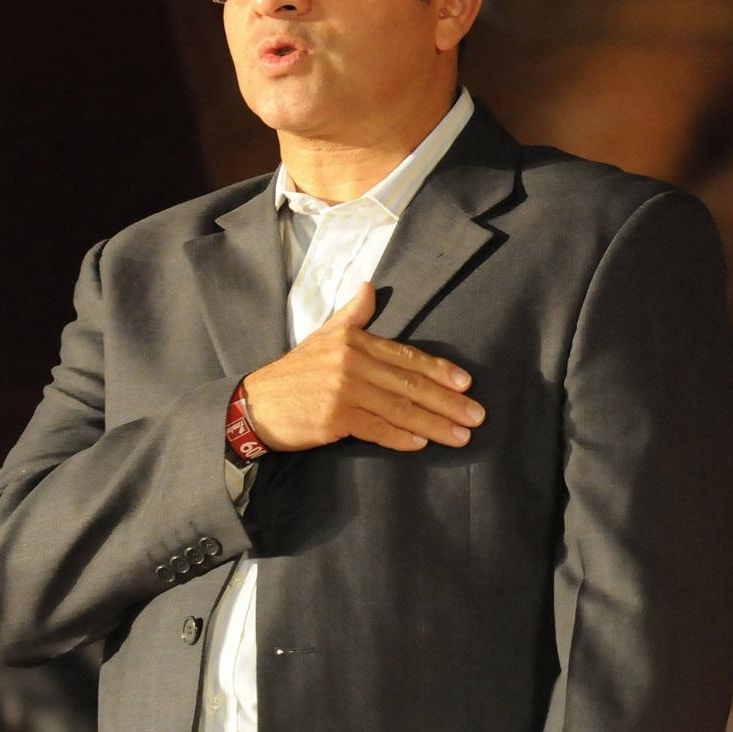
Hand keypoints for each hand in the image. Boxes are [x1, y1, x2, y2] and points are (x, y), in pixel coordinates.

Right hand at [242, 283, 482, 451]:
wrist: (254, 405)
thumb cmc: (295, 372)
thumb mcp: (323, 335)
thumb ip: (352, 315)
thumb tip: (370, 287)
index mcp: (355, 341)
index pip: (407, 356)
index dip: (440, 370)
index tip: (466, 384)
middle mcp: (352, 362)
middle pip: (410, 384)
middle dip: (448, 402)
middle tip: (477, 416)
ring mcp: (344, 391)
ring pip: (399, 409)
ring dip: (434, 424)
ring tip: (461, 436)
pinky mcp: (334, 418)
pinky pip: (376, 429)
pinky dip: (401, 438)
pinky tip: (422, 444)